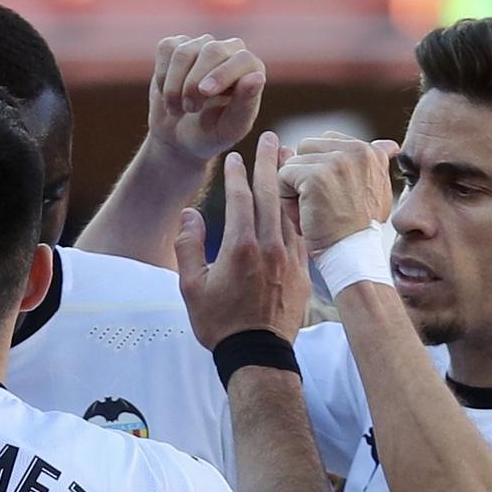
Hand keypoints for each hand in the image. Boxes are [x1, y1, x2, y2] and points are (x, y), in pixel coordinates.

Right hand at [147, 35, 266, 164]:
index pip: (243, 59)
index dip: (222, 74)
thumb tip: (257, 77)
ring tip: (177, 109)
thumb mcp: (230, 129)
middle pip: (212, 50)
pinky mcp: (176, 46)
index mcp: (250, 69)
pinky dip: (162, 75)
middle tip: (189, 109)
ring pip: (184, 52)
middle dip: (194, 83)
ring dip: (174, 86)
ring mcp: (201, 45)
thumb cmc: (210, 134)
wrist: (178, 137)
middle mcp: (229, 51)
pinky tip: (166, 93)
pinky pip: (167, 48)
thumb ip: (245, 105)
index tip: (204, 92)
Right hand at [175, 133, 309, 346]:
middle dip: (270, 162)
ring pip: (291, 208)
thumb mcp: (191, 286)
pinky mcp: (302, 268)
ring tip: (290, 158)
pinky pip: (302, 229)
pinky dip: (300, 208)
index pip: (239, 198)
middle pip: (270, 194)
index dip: (236, 174)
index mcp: (239, 247)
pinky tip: (300, 198)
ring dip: (289, 181)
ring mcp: (289, 256)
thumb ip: (189, 246)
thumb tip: (190, 215)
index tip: (235, 157)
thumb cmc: (220, 323)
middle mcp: (268, 246)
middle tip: (272, 137)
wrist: (257, 353)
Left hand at [277, 132, 400, 256]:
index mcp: (371, 151)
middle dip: (305, 175)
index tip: (335, 197)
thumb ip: (377, 164)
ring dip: (294, 189)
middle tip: (320, 205)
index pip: (326, 143)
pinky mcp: (316, 176)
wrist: (354, 256)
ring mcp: (337, 162)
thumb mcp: (378, 191)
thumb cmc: (359, 229)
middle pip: (306, 148)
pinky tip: (304, 217)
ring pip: (293, 163)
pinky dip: (286, 199)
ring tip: (313, 212)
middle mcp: (358, 150)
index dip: (320, 170)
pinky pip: (283, 176)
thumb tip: (388, 144)